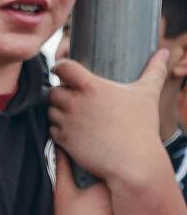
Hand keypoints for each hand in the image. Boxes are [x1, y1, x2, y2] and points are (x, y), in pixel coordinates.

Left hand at [49, 50, 167, 184]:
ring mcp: (67, 122)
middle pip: (53, 90)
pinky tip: (71, 130)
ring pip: (50, 110)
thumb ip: (153, 70)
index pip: (62, 67)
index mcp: (91, 87)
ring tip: (74, 114)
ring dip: (58, 111)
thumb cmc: (142, 127)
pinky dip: (59, 129)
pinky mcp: (63, 140)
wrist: (133, 163)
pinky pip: (51, 129)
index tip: (64, 71)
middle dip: (61, 93)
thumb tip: (164, 51)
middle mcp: (75, 103)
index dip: (61, 67)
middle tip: (73, 97)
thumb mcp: (147, 94)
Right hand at [50, 150, 127, 214]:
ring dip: (127, 212)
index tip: (101, 180)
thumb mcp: (63, 195)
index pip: (119, 173)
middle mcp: (130, 204)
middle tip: (102, 202)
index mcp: (113, 189)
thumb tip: (59, 149)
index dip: (112, 175)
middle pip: (132, 191)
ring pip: (136, 212)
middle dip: (123, 192)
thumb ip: (63, 169)